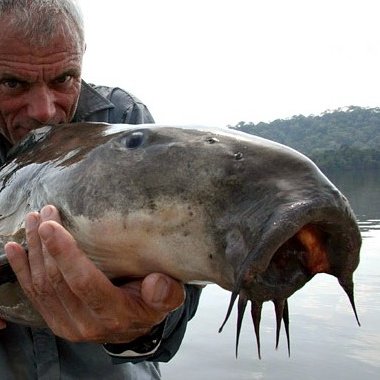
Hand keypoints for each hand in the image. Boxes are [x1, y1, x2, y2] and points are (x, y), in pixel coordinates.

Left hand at [4, 205, 184, 342]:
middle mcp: (86, 324)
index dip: (66, 255)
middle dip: (47, 245)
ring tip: (32, 222)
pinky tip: (13, 250)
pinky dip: (21, 270)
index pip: (84, 283)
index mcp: (114, 314)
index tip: (51, 226)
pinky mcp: (55, 321)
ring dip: (34, 251)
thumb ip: (165, 293)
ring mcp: (67, 325)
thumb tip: (154, 282)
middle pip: (57, 281)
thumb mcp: (167, 298)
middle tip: (44, 214)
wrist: (133, 327)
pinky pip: (33, 295)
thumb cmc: (150, 305)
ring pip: (42, 285)